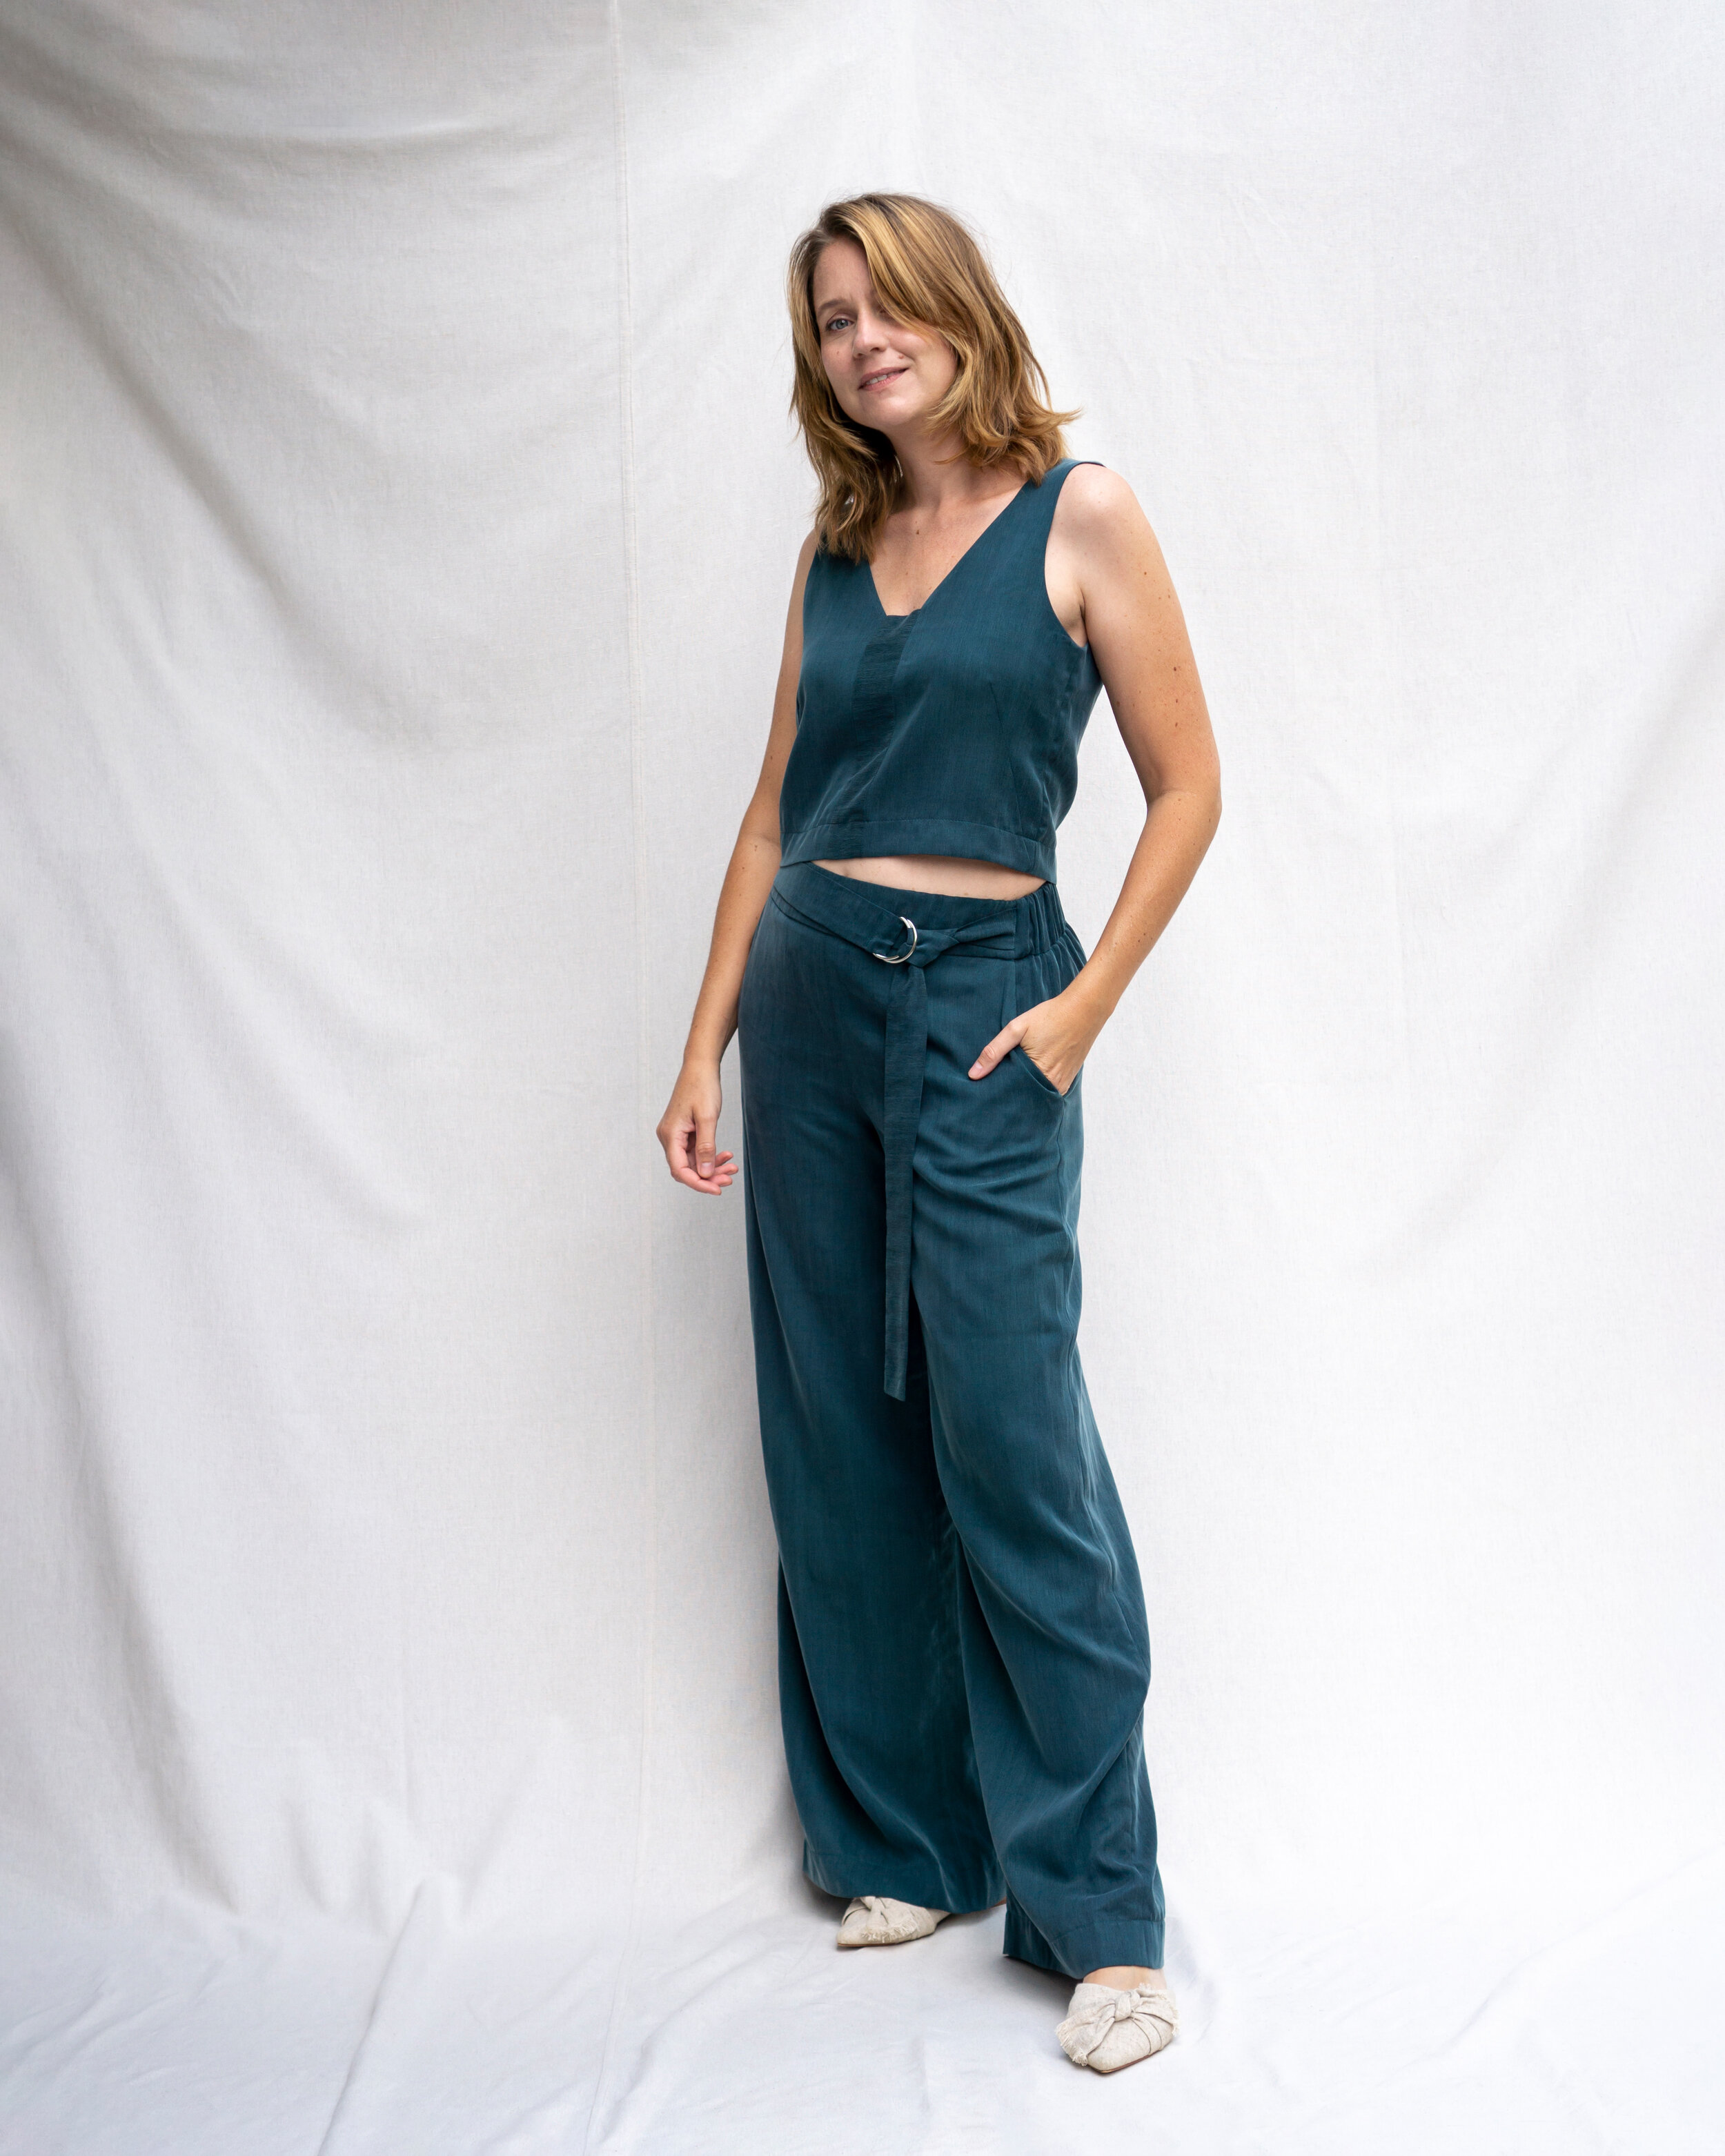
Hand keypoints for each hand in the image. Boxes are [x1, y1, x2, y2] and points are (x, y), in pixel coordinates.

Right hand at [657, 1059, 737, 1192]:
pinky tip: (725, 1156)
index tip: (717, 1189)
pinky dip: (710, 1156)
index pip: (680, 1170)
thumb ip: (706, 1147)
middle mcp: (669, 1137)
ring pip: (693, 1161)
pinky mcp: (684, 1132)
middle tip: (729, 1178)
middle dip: (708, 1177)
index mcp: (670, 1135)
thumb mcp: (707, 1118)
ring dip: (712, 1167)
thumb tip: (704, 1174)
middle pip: (686, 1169)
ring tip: (732, 1167)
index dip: (698, 1183)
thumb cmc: (702, 1087)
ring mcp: (676, 1135)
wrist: (700, 1067)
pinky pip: (696, 1151)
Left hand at [968, 991, 1098, 1097]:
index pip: (1011, 1095)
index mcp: (1038, 1074)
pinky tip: (1029, 1075)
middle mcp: (1053, 1084)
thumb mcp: (1017, 1029)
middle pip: (1024, 1097)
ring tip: (1011, 1080)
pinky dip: (1037, 1085)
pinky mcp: (1068, 1079)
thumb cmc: (1049, 1016)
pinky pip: (1048, 1089)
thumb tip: (973, 1075)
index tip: (986, 1091)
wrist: (1085, 1009)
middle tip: (994, 1088)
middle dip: (1010, 1093)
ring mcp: (1063, 1083)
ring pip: (1036, 1095)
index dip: (998, 1093)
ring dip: (1024, 1090)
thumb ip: (994, 1052)